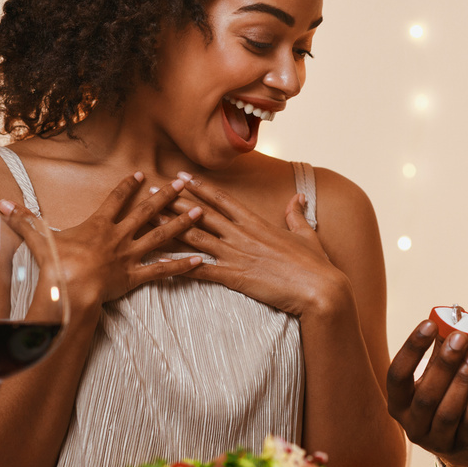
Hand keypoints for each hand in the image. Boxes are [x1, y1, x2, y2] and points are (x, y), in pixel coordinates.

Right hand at [0, 172, 201, 313]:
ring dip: (182, 223)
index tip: (141, 173)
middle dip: (166, 195)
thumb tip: (0, 204)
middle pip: (147, 211)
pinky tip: (201, 261)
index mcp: (98, 225)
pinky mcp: (136, 277)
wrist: (68, 290)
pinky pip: (163, 271)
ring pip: (162, 235)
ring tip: (201, 212)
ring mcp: (130, 256)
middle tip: (185, 182)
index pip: (116, 200)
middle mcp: (119, 237)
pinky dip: (182, 267)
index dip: (128, 186)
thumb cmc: (54, 264)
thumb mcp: (37, 238)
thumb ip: (22, 220)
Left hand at [169, 173, 345, 315]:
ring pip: (195, 237)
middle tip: (152, 193)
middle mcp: (242, 235)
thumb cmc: (316, 264)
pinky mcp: (235, 277)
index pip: (222, 199)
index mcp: (256, 223)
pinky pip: (200, 271)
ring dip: (169, 228)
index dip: (200, 187)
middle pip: (201, 214)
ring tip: (147, 220)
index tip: (181, 177)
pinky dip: (178, 267)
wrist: (320, 289)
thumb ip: (296, 215)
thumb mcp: (306, 234)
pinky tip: (159, 264)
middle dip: (174, 202)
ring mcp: (237, 255)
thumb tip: (298, 198)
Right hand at [386, 321, 467, 466]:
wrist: (464, 445)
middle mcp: (412, 424)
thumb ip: (440, 352)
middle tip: (460, 337)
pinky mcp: (461, 447)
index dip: (412, 348)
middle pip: (425, 394)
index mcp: (399, 402)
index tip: (430, 324)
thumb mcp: (437, 377)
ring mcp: (436, 440)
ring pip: (446, 412)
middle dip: (443, 363)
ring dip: (461, 381)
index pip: (397, 374)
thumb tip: (452, 317)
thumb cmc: (447, 400)